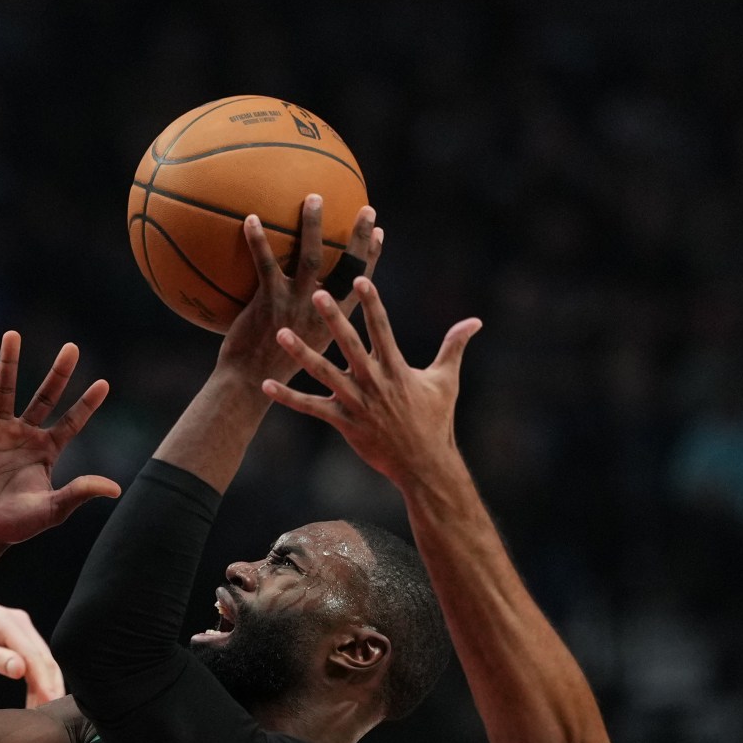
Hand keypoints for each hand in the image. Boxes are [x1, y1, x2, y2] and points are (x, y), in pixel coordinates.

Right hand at [0, 332, 119, 550]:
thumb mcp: (52, 510)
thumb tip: (115, 489)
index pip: (72, 421)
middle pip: (45, 396)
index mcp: (47, 450)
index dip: (87, 404)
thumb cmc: (15, 525)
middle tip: (72, 347)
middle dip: (59, 372)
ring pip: (6, 389)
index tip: (104, 383)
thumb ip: (79, 493)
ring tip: (13, 334)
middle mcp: (25, 435)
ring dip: (10, 362)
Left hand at [0, 600, 62, 705]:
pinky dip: (38, 682)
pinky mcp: (19, 638)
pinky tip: (38, 701)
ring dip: (46, 687)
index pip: (34, 656)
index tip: (51, 703)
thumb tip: (21, 670)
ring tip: (44, 715)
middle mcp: (19, 622)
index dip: (45, 681)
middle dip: (50, 687)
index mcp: (6, 622)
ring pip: (43, 661)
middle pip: (44, 658)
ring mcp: (21, 629)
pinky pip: (35, 662)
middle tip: (52, 719)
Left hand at [218, 195, 382, 378]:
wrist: (247, 386)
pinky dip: (258, 240)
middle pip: (347, 268)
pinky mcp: (269, 303)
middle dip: (359, 238)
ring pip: (310, 259)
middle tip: (366, 209)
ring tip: (314, 198)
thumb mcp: (304, 352)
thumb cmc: (273, 370)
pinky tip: (250, 218)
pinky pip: (265, 264)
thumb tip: (315, 310)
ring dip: (313, 227)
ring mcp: (296, 306)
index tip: (379, 232)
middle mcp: (321, 313)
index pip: (360, 285)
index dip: (370, 258)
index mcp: (334, 324)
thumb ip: (315, 332)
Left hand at [264, 280, 481, 487]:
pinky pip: (311, 408)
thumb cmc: (436, 421)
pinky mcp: (344, 423)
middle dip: (333, 319)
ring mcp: (358, 403)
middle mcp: (375, 382)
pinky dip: (288, 397)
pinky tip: (266, 385)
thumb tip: (475, 321)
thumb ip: (454, 346)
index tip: (360, 278)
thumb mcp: (446, 380)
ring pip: (325, 373)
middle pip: (350, 345)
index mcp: (397, 368)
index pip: (382, 328)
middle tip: (316, 294)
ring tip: (281, 333)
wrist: (424, 464)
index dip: (371, 302)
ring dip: (302, 354)